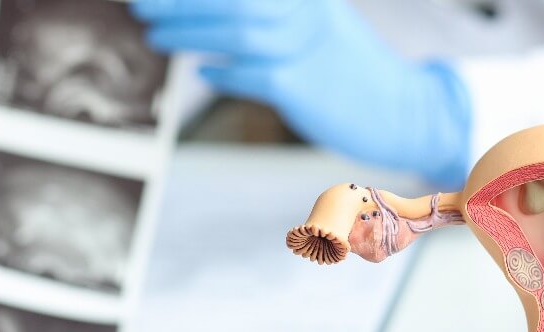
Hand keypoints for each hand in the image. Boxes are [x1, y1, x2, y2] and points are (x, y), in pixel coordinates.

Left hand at [133, 0, 471, 186]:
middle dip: (179, 2)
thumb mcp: (314, 21)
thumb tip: (202, 13)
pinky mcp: (302, 85)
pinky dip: (223, 72)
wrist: (401, 109)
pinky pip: (251, 74)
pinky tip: (207, 73)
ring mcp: (306, 44)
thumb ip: (267, 12)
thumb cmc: (347, 67)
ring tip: (157, 35)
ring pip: (236, 29)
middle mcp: (306, 9)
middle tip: (141, 5)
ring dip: (188, 32)